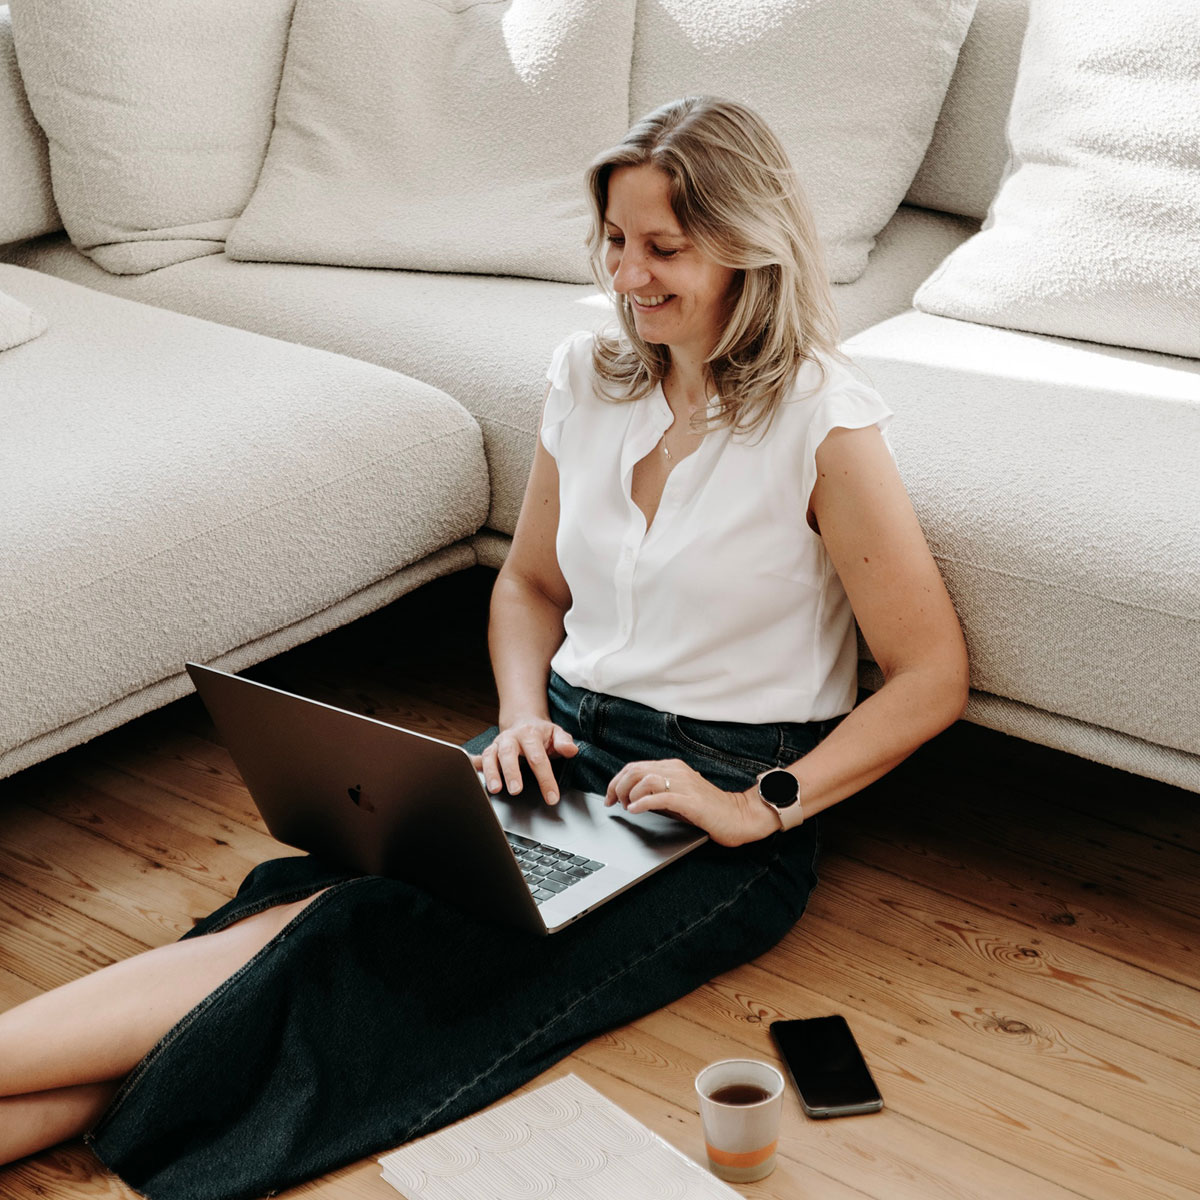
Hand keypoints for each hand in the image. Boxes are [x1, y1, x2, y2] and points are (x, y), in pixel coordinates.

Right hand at [469, 717, 578, 805]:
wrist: (524, 722)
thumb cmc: (541, 734)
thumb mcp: (557, 734)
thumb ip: (564, 742)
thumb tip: (571, 749)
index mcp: (529, 734)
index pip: (538, 758)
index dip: (545, 778)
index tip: (552, 797)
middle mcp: (510, 738)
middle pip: (509, 754)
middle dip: (511, 772)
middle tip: (516, 790)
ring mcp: (497, 745)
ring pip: (490, 757)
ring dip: (491, 773)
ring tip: (495, 789)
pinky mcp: (488, 752)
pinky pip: (478, 758)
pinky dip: (472, 765)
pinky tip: (469, 772)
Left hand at [603, 758, 779, 846]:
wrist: (739, 816)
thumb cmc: (708, 809)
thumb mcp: (678, 795)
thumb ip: (658, 791)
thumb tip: (631, 796)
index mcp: (673, 767)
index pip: (635, 767)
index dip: (616, 781)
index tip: (608, 797)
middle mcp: (677, 771)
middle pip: (636, 770)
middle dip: (617, 786)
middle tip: (612, 803)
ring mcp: (685, 785)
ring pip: (645, 779)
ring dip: (629, 794)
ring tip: (625, 806)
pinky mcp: (691, 801)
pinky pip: (660, 796)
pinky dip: (642, 802)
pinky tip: (634, 810)